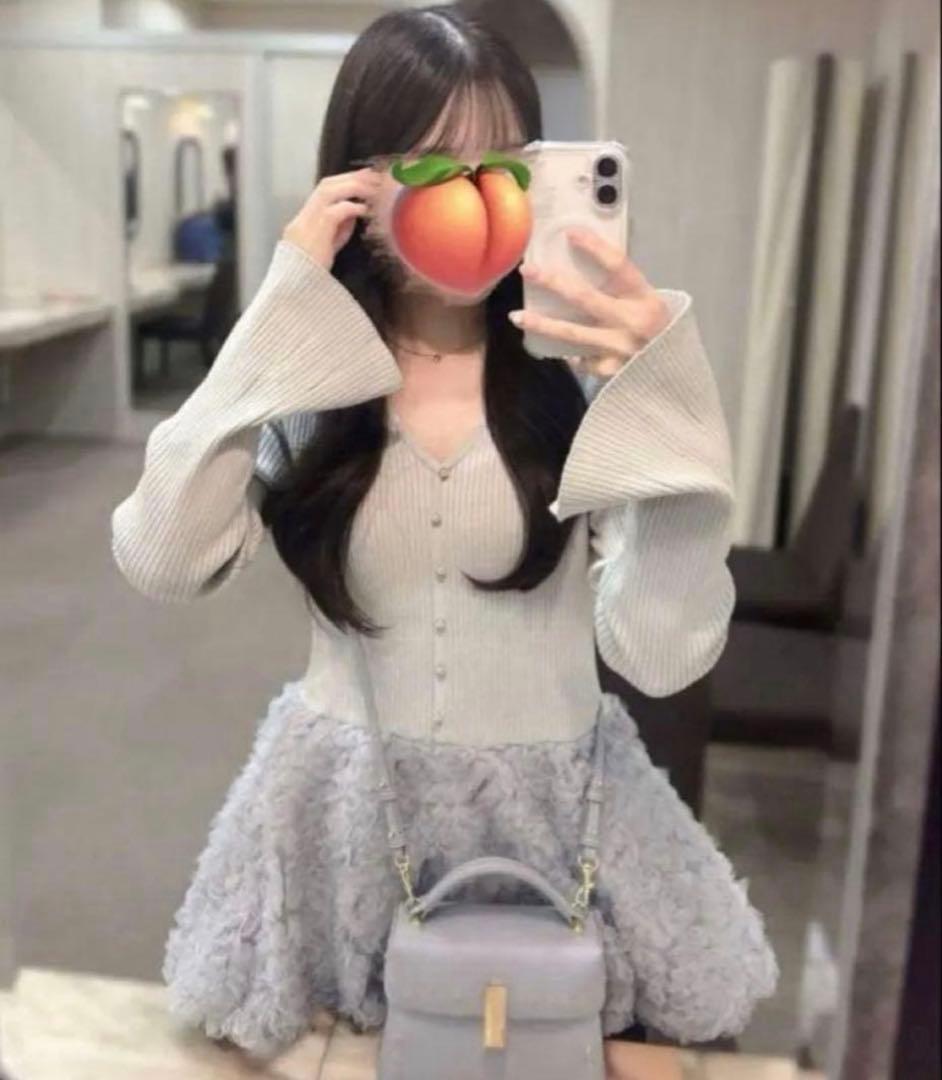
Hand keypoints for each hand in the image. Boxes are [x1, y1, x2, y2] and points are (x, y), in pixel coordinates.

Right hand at [282, 167, 381, 270]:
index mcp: (305, 218)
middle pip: (327, 184)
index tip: (365, 177)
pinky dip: (352, 207)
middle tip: (373, 175)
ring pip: (330, 190)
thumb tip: (356, 211)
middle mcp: (304, 215)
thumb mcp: (328, 245)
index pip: (325, 190)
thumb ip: (340, 227)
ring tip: (373, 188)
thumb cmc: (313, 271)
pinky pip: (337, 210)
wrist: (297, 287)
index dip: (345, 180)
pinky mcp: (316, 230)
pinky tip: (365, 209)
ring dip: (353, 186)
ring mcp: (308, 220)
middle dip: (351, 176)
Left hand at [510, 227, 671, 377]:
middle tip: (527, 270)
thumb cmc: (660, 333)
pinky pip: (580, 360)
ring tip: (516, 316)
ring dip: (541, 324)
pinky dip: (570, 355)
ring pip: (572, 334)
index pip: (618, 266)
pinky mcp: (610, 372)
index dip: (594, 247)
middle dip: (553, 281)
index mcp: (646, 298)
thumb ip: (625, 290)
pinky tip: (560, 351)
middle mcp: (632, 322)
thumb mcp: (651, 305)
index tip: (570, 233)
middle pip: (585, 298)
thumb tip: (587, 264)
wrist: (676, 376)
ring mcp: (620, 349)